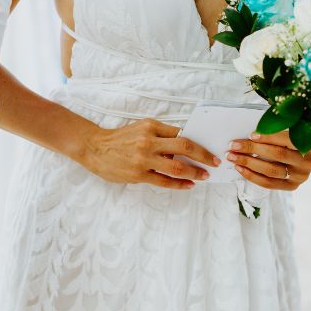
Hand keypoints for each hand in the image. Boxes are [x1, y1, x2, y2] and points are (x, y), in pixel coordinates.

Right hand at [80, 118, 219, 189]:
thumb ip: (161, 135)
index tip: (210, 147)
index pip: (181, 133)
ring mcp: (144, 158)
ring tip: (204, 176)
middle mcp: (149, 141)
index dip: (198, 142)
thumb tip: (186, 145)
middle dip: (204, 155)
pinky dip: (180, 184)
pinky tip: (189, 184)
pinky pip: (164, 181)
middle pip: (184, 147)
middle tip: (215, 162)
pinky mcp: (138, 174)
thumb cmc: (120, 139)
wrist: (94, 148)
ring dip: (195, 172)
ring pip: (177, 167)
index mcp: (151, 126)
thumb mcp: (141, 128)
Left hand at [227, 131, 310, 190]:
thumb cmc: (292, 141)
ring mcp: (300, 177)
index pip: (287, 140)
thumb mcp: (290, 131)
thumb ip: (277, 130)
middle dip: (253, 149)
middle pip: (277, 155)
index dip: (268, 137)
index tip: (251, 135)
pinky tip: (240, 168)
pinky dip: (252, 175)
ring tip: (233, 157)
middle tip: (234, 145)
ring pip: (271, 170)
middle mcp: (308, 162)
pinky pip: (268, 183)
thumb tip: (252, 133)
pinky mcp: (291, 187)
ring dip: (248, 162)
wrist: (302, 158)